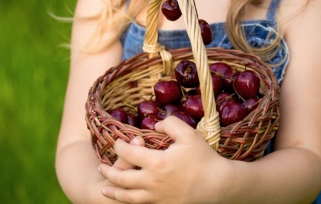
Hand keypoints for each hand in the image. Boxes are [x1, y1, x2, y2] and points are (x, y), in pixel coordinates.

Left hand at [98, 116, 231, 203]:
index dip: (119, 146)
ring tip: (105, 189)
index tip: (117, 142)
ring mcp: (157, 198)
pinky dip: (129, 203)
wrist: (219, 185)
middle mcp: (152, 183)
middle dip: (109, 172)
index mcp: (157, 163)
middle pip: (122, 179)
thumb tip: (154, 125)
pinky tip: (127, 200)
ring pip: (127, 197)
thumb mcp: (188, 134)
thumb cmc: (204, 158)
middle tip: (101, 167)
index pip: (128, 153)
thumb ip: (169, 124)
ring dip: (113, 192)